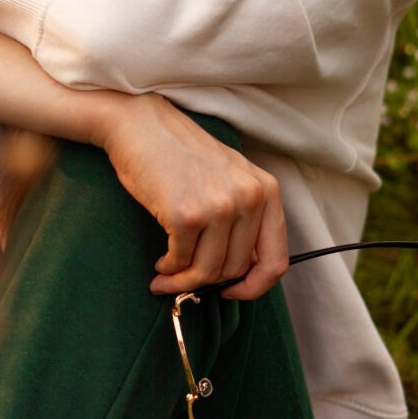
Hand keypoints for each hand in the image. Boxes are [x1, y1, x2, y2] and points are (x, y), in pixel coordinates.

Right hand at [99, 94, 287, 300]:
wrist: (141, 126)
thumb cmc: (181, 157)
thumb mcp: (230, 178)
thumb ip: (245, 219)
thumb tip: (241, 274)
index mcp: (266, 191)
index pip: (276, 260)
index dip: (255, 287)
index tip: (233, 291)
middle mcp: (248, 198)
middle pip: (235, 269)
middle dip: (208, 282)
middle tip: (184, 280)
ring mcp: (218, 206)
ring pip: (208, 271)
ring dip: (183, 281)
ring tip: (167, 276)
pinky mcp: (186, 214)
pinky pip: (181, 261)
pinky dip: (168, 269)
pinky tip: (160, 263)